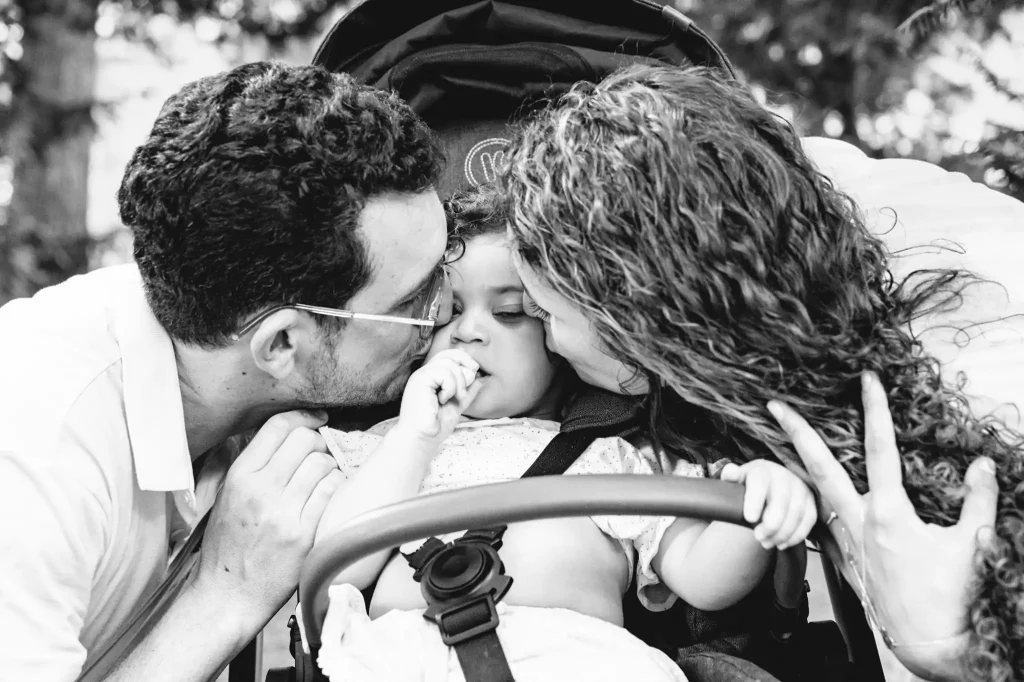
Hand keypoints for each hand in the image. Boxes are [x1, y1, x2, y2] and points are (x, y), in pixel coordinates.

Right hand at [194, 410, 342, 625]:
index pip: (278, 427)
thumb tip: (284, 434)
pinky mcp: (304, 535)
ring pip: (323, 464)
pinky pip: (332, 492)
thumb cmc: (229, 546)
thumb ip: (253, 466)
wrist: (228, 595)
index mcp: (240, 477)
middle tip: (320, 453)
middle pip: (305, 440)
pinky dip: (337, 486)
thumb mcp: (227, 497)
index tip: (316, 419)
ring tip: (324, 477)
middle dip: (318, 442)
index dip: (303, 416)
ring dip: (330, 466)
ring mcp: (283, 513)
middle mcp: (261, 490)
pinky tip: (331, 493)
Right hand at [396, 349, 481, 445]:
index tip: (474, 372)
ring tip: (454, 398)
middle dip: (465, 367)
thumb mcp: (457, 405)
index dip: (464, 359)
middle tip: (466, 386)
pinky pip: (443, 373)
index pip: (449, 355)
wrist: (422, 438)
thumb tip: (480, 379)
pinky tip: (443, 399)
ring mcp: (422, 375)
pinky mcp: (420, 380)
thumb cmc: (436, 426)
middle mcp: (426, 373)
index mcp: (433, 377)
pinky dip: (450, 387)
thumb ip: (467, 392)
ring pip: (449, 363)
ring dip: (459, 382)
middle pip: (450, 354)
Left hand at [721, 460, 816, 549]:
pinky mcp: (811, 501)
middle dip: (771, 524)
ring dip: (782, 533)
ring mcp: (800, 488)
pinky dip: (796, 535)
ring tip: (766, 543)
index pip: (760, 483)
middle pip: (782, 501)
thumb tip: (730, 472)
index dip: (755, 500)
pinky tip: (782, 543)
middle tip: (758, 537)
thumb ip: (731, 477)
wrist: (773, 480)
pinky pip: (808, 520)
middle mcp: (784, 477)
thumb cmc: (751, 484)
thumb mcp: (738, 478)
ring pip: (796, 513)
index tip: (749, 518)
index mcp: (762, 471)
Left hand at [768, 371, 998, 680]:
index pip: (879, 448)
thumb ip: (979, 498)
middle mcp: (858, 522)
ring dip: (797, 468)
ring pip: (814, 494)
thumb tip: (984, 464)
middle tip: (773, 405)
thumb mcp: (973, 540)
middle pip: (818, 466)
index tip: (866, 380)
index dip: (875, 410)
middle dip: (795, 432)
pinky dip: (812, 507)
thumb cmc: (952, 596)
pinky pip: (821, 526)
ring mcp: (846, 543)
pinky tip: (809, 498)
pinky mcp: (844, 562)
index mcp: (888, 512)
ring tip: (781, 445)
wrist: (931, 643)